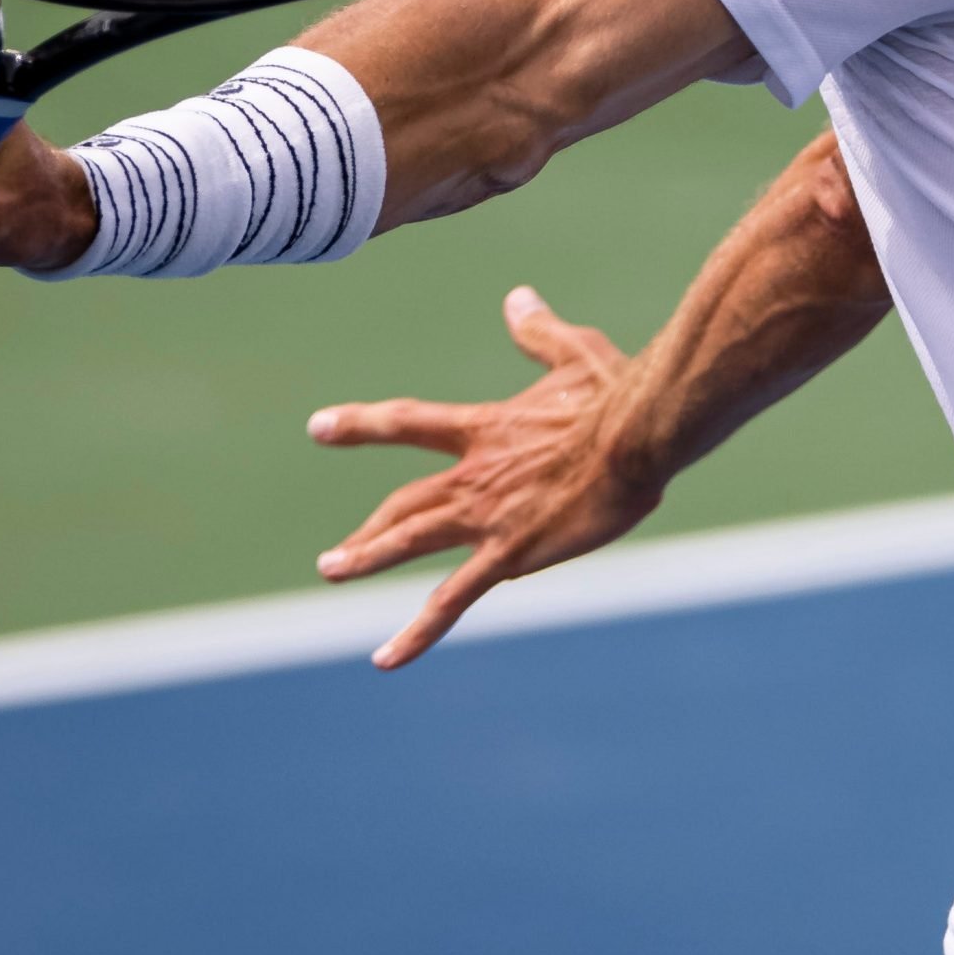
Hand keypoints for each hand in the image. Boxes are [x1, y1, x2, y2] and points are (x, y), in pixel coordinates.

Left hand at [309, 286, 666, 668]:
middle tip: (333, 558)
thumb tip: (517, 297)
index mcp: (485, 429)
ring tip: (331, 572)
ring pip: (409, 541)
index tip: (319, 427)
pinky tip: (384, 657)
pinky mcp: (508, 554)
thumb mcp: (573, 353)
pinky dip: (416, 630)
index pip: (408, 423)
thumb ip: (537, 332)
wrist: (635, 436)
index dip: (361, 426)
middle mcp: (473, 474)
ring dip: (366, 558)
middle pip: (403, 502)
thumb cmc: (615, 393)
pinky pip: (450, 599)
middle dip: (367, 529)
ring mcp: (486, 517)